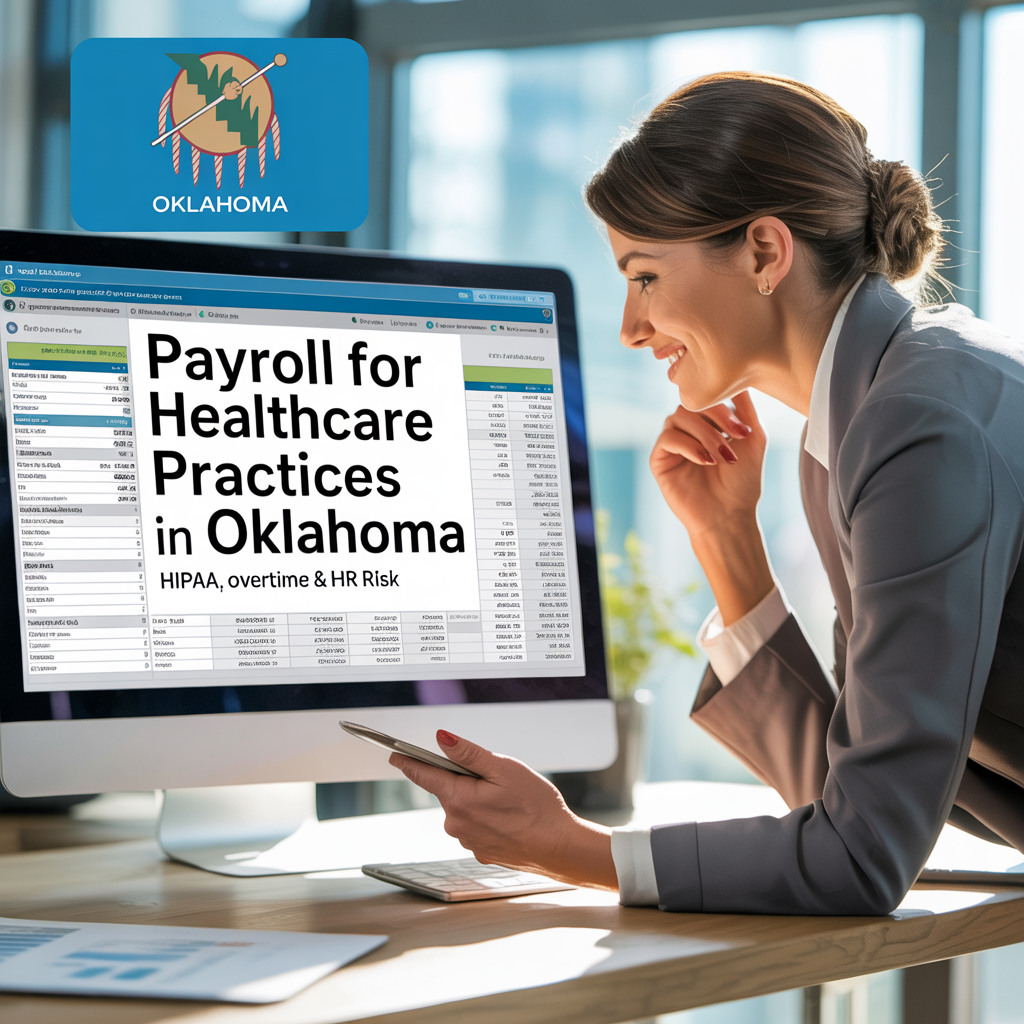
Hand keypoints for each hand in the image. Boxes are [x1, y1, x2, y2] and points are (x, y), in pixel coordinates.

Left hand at [389, 731, 616, 888]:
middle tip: (495, 778)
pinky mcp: (481, 851)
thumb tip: (441, 739)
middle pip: (448, 790)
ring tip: (508, 801)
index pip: (423, 775)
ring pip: (463, 809)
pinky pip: (476, 826)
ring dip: (478, 800)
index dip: (409, 762)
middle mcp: (456, 823)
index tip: (395, 754)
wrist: (559, 847)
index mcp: (458, 799)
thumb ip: (469, 754)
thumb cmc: (537, 807)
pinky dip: (488, 818)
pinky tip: (509, 818)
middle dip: (464, 780)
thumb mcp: (503, 768)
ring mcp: (468, 840)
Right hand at [650, 391, 765, 542]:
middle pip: (691, 402)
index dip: (724, 404)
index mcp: (707, 422)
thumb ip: (745, 408)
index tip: (744, 430)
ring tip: (722, 456)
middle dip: (716, 417)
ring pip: (678, 417)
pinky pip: (667, 438)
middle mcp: (686, 429)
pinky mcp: (658, 459)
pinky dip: (689, 446)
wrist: (729, 516)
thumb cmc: (743, 481)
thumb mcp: (753, 438)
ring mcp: (671, 443)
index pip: (706, 396)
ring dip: (705, 434)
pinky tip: (706, 461)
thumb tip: (738, 377)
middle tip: (736, 438)